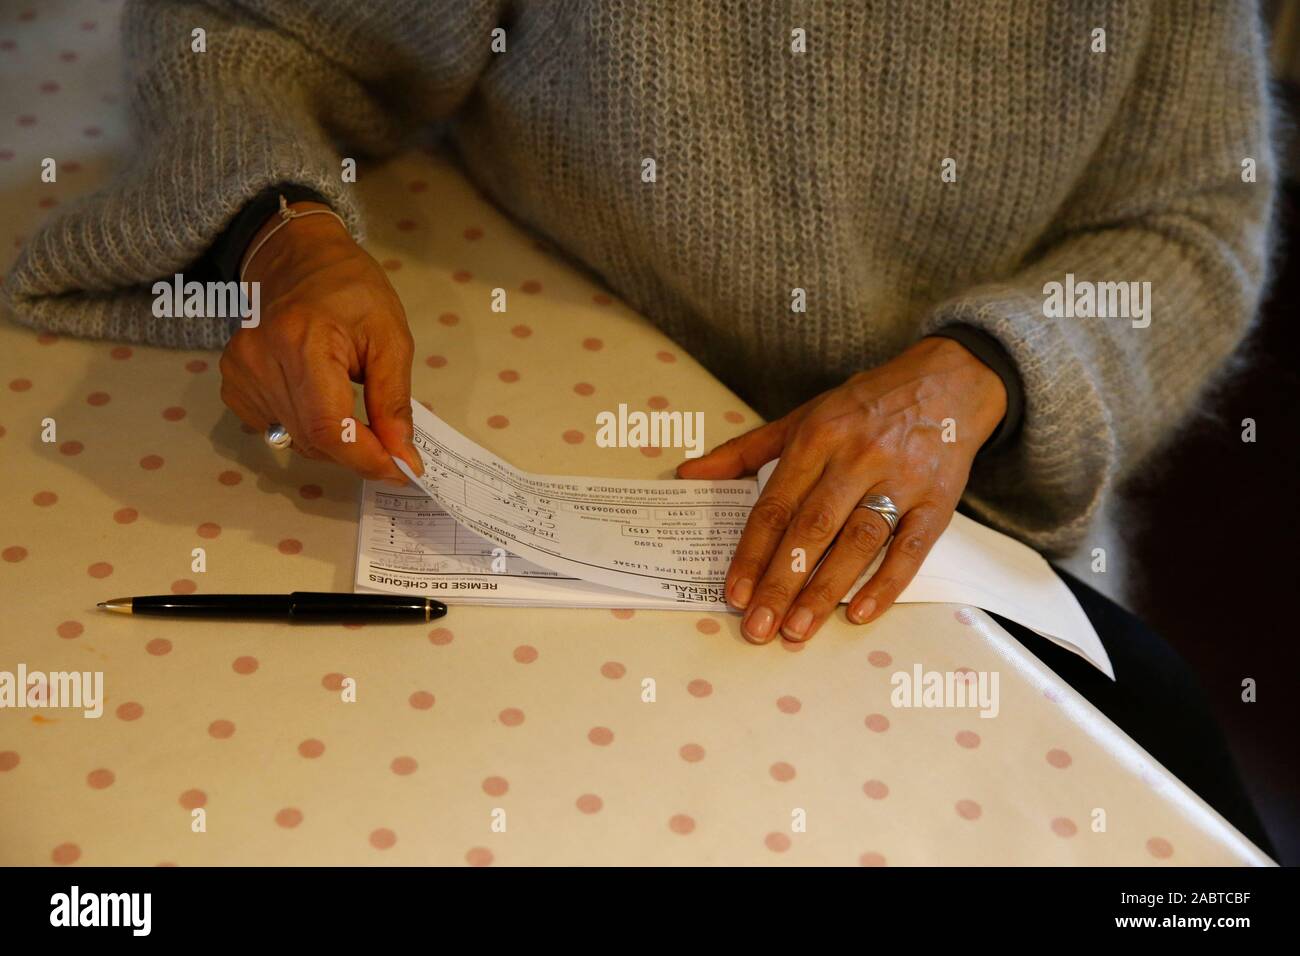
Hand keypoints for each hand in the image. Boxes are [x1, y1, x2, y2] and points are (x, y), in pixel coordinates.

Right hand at [219, 201, 421, 484]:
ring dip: (334, 442)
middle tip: (389, 441)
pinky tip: (320, 398)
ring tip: (356, 410)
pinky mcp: (232, 383)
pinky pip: (275, 429)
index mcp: (301, 341)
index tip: (402, 469)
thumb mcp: (390, 339)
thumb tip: (402, 456)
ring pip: (296, 441)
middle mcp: (260, 360)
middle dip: (358, 452)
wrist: (298, 260)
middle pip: (312, 440)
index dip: (367, 458)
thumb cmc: (352, 292)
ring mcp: (239, 373)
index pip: (329, 427)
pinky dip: (306, 429)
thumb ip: (394, 402)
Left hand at [677, 336, 1006, 643]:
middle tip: (759, 627)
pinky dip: (887, 583)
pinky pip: (911, 548)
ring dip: (827, 590)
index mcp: (818, 437)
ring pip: (858, 542)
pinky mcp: (938, 499)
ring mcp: (901, 480)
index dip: (752, 553)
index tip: (735, 593)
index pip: (776, 505)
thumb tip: (691, 474)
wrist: (948, 381)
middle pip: (813, 528)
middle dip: (782, 582)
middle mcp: (857, 458)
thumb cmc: (865, 406)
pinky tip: (861, 613)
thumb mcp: (803, 416)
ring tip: (798, 629)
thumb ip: (746, 450)